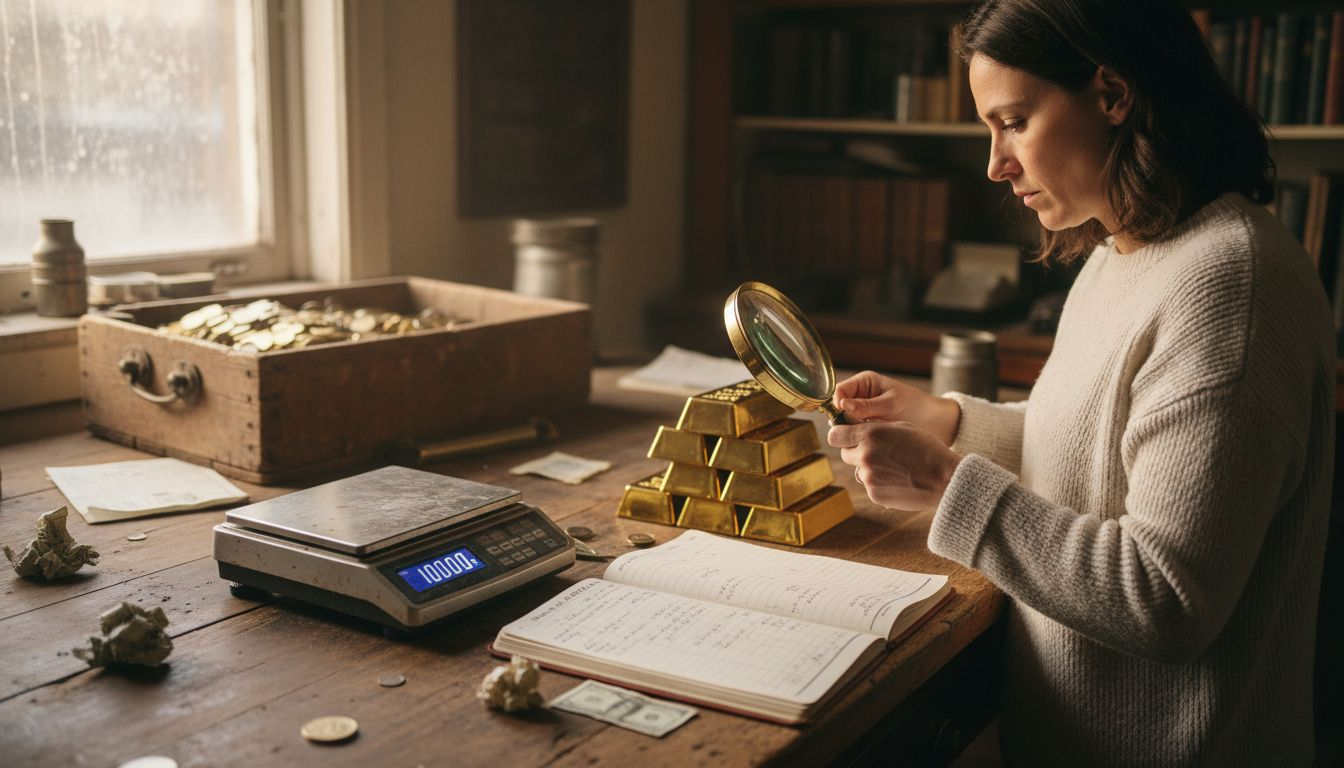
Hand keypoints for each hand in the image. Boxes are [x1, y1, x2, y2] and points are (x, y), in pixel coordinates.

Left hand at [828, 421, 962, 510]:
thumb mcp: (902, 427)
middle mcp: (865, 455)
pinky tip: (898, 480)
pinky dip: (879, 483)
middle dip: (856, 452)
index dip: (840, 435)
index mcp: (870, 435)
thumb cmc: (926, 449)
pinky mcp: (874, 494)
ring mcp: (868, 477)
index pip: (835, 435)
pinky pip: (869, 485)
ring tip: (894, 467)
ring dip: (869, 468)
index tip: (846, 437)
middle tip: (877, 452)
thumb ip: (875, 427)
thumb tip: (854, 427)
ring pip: (858, 470)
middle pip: (845, 453)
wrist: (943, 479)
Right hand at [833, 371, 960, 445]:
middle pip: (838, 409)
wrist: (935, 424)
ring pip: (845, 424)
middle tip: (856, 430)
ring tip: (866, 439)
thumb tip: (841, 405)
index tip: (844, 417)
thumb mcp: (890, 405)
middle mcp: (859, 397)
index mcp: (864, 383)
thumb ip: (865, 406)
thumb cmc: (915, 407)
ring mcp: (862, 414)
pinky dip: (859, 440)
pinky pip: (855, 435)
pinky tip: (868, 445)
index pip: (839, 391)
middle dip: (844, 421)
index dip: (837, 404)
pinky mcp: (867, 429)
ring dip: (852, 432)